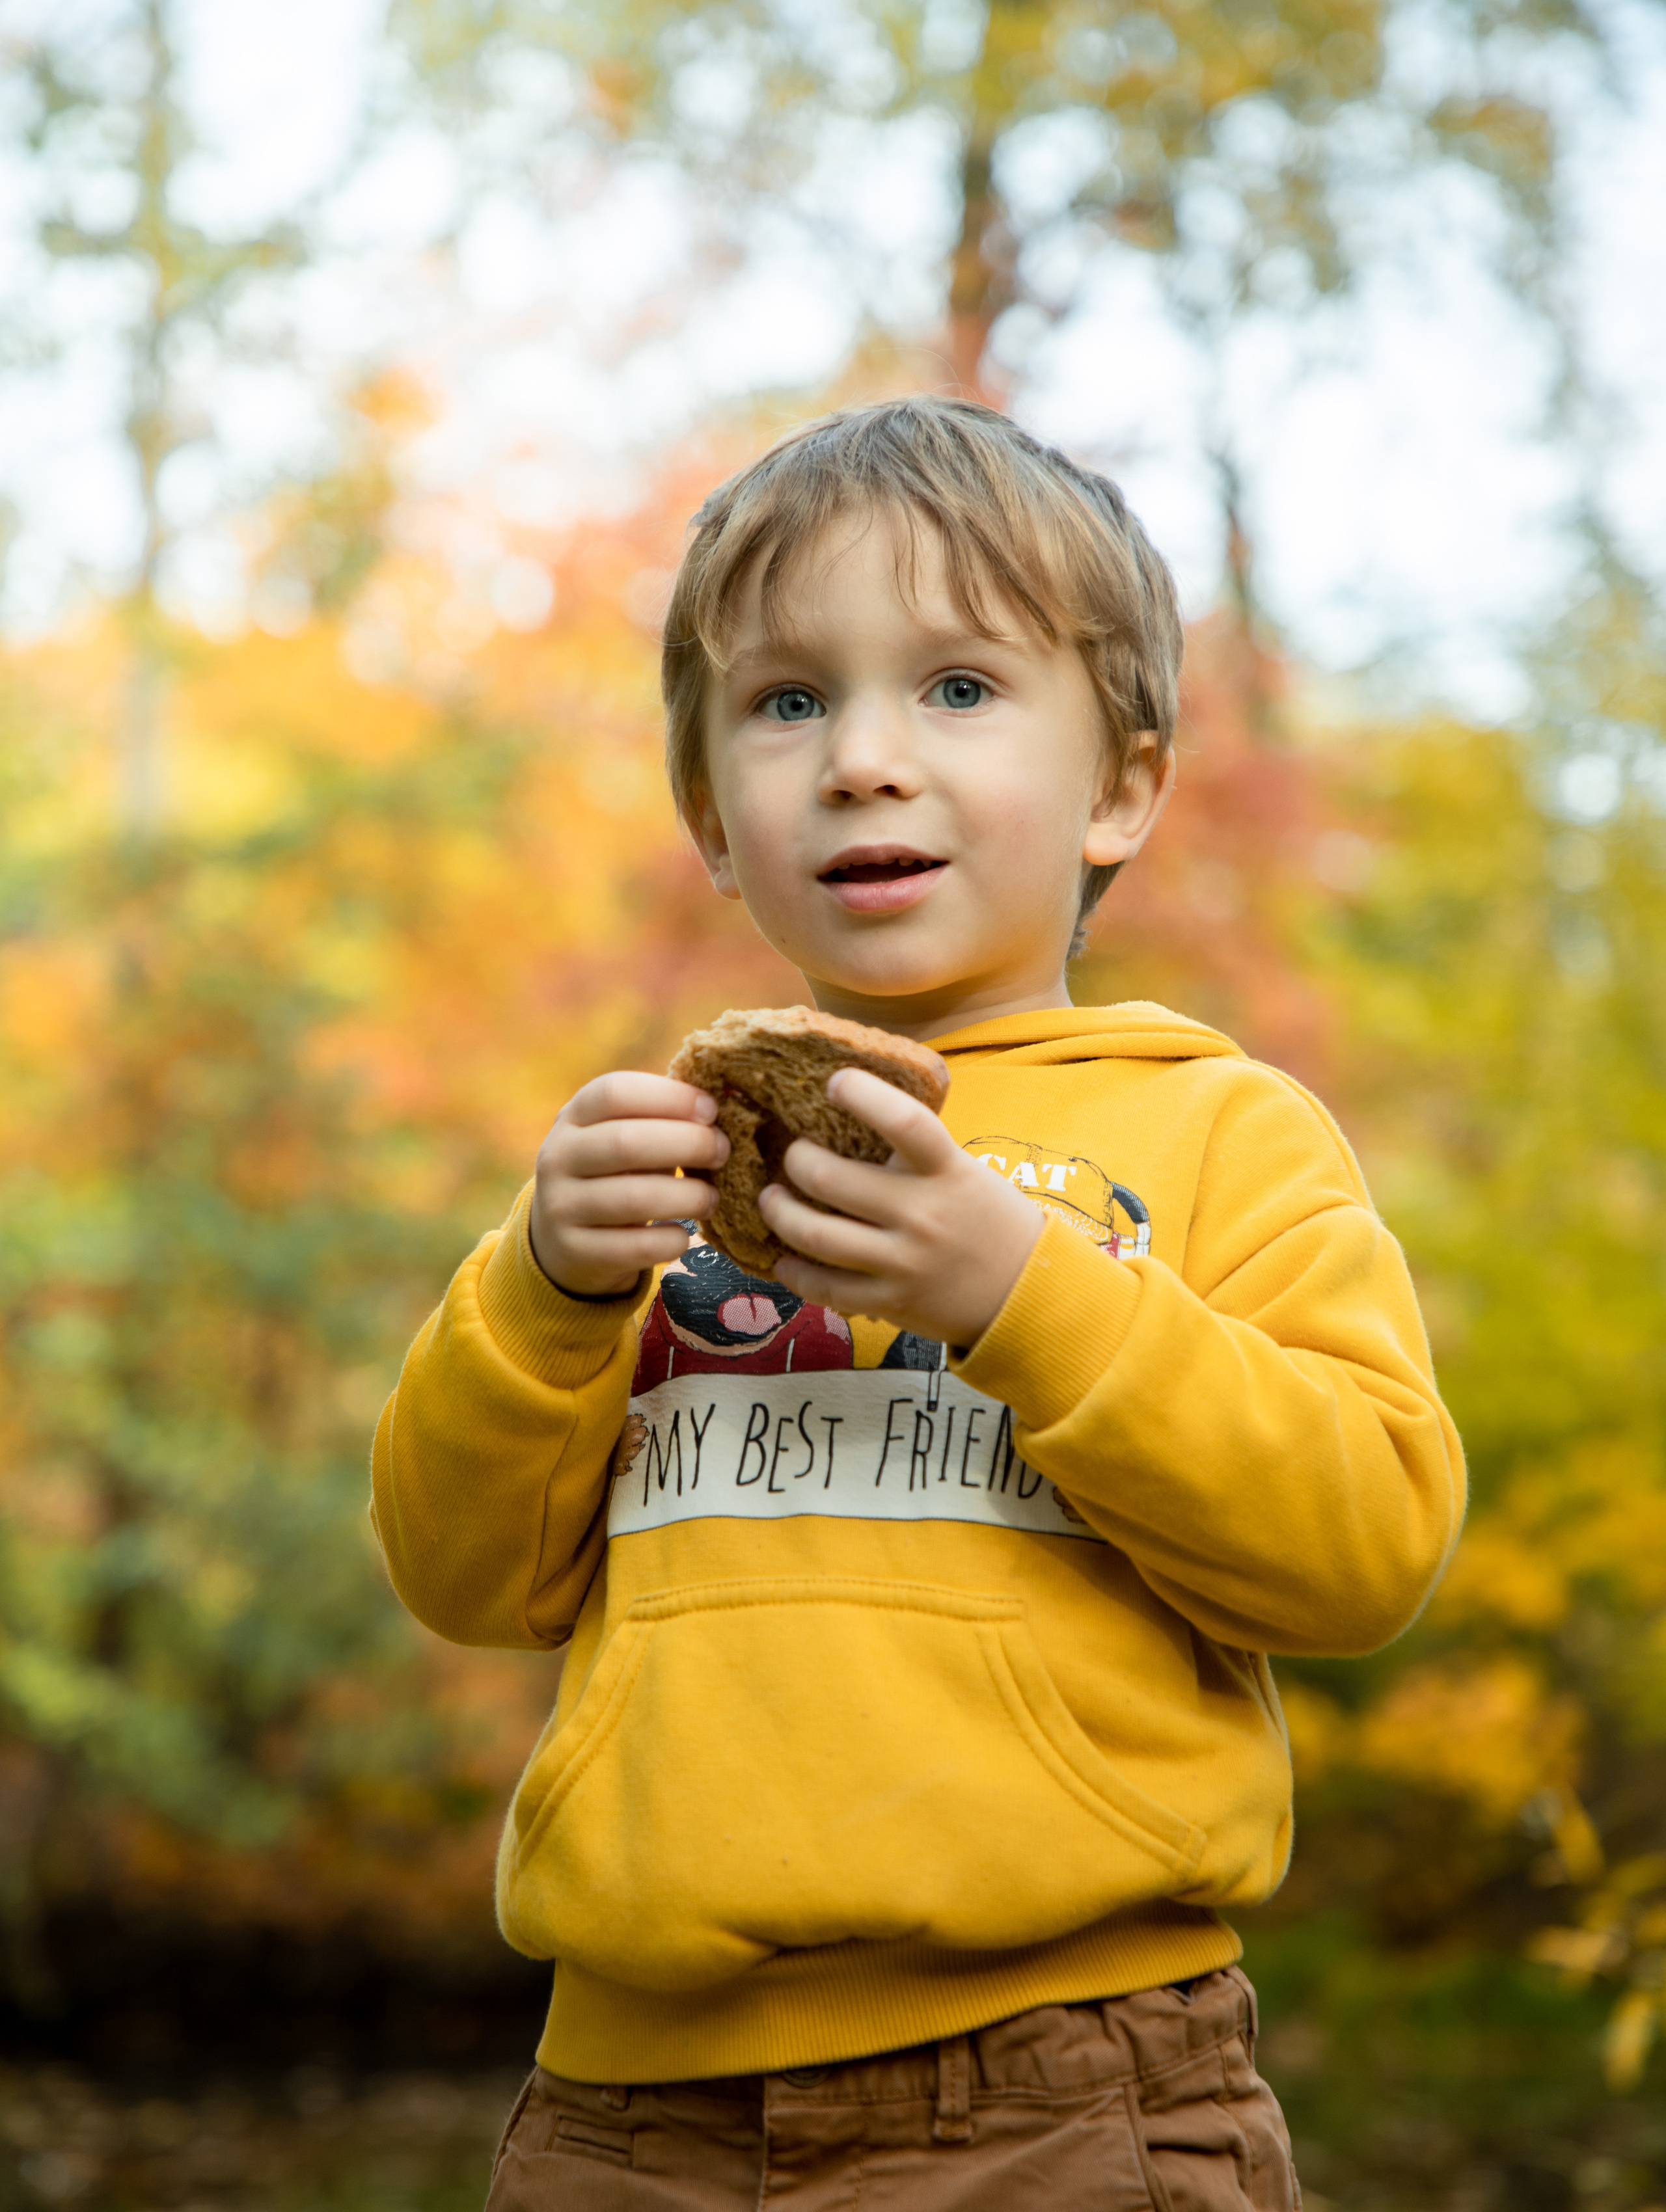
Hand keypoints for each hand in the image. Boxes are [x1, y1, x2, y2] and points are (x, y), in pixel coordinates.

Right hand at [530, 1073, 728, 1298]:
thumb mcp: (622, 1135)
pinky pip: (634, 1247)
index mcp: (573, 1116)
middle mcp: (558, 1157)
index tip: (711, 1111)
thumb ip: (661, 1118)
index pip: (615, 1092)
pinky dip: (670, 1240)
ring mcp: (561, 1206)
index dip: (670, 1097)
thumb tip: (725, 1107)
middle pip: (626, 1142)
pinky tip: (682, 1235)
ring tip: (711, 1199)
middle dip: (688, 1144)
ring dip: (688, 1197)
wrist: (562, 1239)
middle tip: (723, 1153)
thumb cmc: (614, 1172)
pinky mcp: (575, 1252)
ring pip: (634, 1199)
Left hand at [761, 1067, 1044, 1349]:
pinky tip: (785, 1260)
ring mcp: (905, 1261)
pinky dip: (795, 1273)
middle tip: (792, 1155)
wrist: (1026, 1291)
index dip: (863, 1095)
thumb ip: (915, 1151)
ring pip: (816, 1234)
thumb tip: (852, 1113)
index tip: (835, 1082)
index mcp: (946, 1171)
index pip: (904, 1122)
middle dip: (796, 1160)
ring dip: (780, 1212)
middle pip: (830, 1178)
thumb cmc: (986, 1218)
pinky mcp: (892, 1301)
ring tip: (772, 1200)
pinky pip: (827, 1286)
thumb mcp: (963, 1171)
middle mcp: (923, 1214)